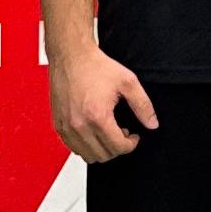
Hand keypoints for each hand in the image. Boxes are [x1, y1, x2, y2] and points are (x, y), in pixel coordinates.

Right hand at [50, 38, 158, 164]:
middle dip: (117, 147)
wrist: (71, 56)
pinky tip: (93, 130)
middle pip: (103, 155)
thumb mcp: (128, 82)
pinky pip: (73, 148)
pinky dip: (85, 145)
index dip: (131, 144)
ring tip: (108, 131)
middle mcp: (79, 126)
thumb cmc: (95, 66)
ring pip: (87, 155)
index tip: (133, 135)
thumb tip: (152, 124)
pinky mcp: (58, 125)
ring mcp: (66, 127)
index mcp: (97, 116)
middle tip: (122, 132)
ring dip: (101, 149)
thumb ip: (143, 105)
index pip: (118, 147)